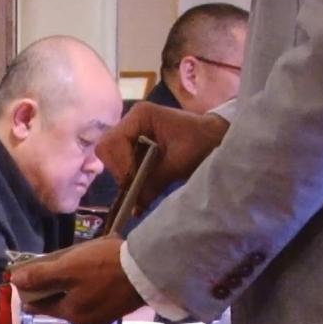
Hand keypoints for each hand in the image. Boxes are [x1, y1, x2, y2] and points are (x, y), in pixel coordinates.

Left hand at [9, 236, 143, 323]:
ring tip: (73, 265)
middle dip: (51, 287)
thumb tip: (13, 281)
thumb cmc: (104, 267)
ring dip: (70, 286)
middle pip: (58, 304)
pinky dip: (86, 287)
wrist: (149, 269)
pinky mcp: (116, 309)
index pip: (38, 306)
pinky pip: (92, 298)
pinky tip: (92, 272)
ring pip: (75, 301)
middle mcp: (85, 323)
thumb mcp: (68, 268)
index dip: (29, 290)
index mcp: (71, 315)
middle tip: (52, 265)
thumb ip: (40, 276)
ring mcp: (103, 318)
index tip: (26, 275)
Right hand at [99, 102, 229, 211]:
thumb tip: (135, 207)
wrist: (215, 138)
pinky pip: (121, 164)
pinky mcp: (134, 146)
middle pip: (107, 150)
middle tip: (135, 188)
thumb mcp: (179, 163)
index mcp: (140, 116)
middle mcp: (130, 122)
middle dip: (120, 171)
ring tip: (141, 190)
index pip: (113, 142)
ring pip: (111, 159)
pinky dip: (129, 179)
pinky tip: (141, 189)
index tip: (134, 183)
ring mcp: (131, 134)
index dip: (121, 164)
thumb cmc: (201, 142)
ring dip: (125, 177)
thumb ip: (155, 181)